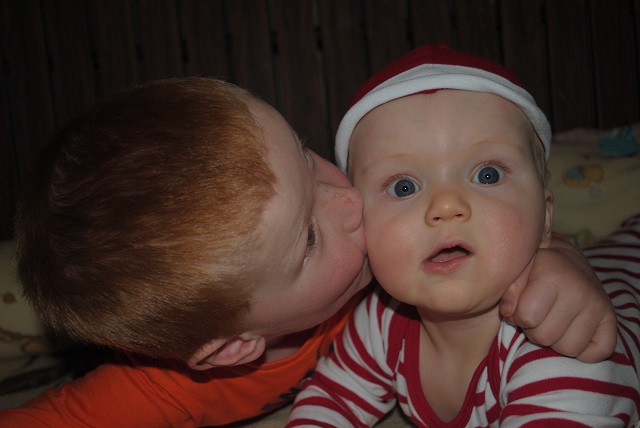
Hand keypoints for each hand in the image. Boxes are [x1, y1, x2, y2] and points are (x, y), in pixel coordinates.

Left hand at [500, 236, 616, 361]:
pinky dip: (582, 351)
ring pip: (569, 349)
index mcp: (554, 278)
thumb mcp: (516, 272)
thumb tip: (507, 313)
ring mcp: (599, 307)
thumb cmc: (534, 270)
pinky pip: (596, 353)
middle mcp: (580, 292)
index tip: (521, 308)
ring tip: (552, 322)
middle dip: (534, 330)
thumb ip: (508, 292)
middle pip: (546, 337)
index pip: (527, 318)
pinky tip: (571, 332)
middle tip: (537, 316)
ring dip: (556, 341)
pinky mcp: (611, 320)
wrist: (564, 260)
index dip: (518, 317)